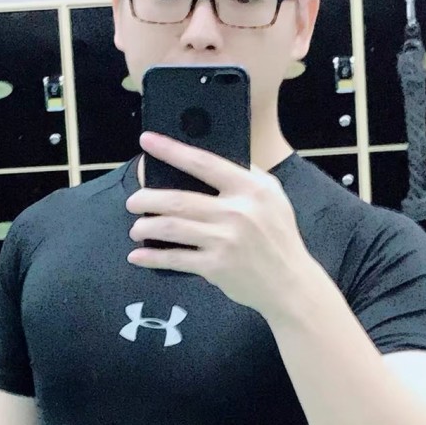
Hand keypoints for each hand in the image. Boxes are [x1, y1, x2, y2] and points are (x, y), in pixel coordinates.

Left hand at [126, 132, 314, 317]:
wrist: (291, 283)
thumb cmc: (278, 235)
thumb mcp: (272, 196)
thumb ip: (246, 175)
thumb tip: (207, 158)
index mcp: (250, 188)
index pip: (203, 162)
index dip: (171, 150)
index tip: (147, 141)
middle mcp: (237, 212)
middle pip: (179, 199)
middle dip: (147, 198)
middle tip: (133, 200)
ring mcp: (225, 240)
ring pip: (172, 228)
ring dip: (146, 227)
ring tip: (136, 228)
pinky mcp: (216, 267)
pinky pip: (176, 258)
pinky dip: (152, 258)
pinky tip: (138, 256)